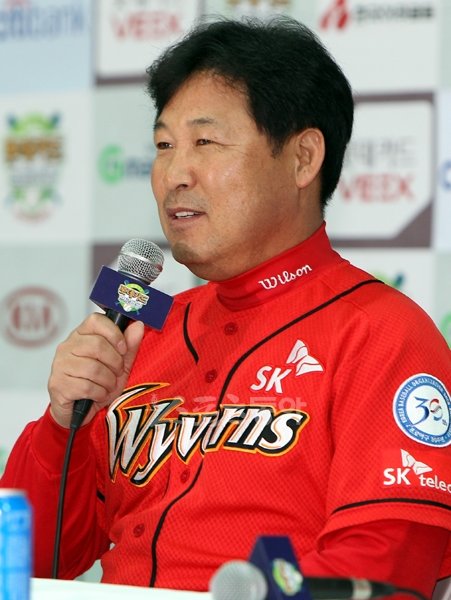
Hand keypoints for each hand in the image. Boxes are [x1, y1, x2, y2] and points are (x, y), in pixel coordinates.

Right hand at [47, 313, 144, 427]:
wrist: (79, 411)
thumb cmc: (99, 383)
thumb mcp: (120, 364)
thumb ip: (130, 345)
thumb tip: (138, 325)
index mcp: (81, 335)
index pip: (95, 320)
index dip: (114, 333)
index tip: (123, 348)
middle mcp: (67, 346)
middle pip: (97, 345)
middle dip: (115, 362)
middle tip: (117, 372)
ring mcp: (60, 365)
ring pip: (93, 368)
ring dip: (108, 381)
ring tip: (107, 385)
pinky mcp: (58, 384)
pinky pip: (86, 387)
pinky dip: (99, 393)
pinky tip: (97, 394)